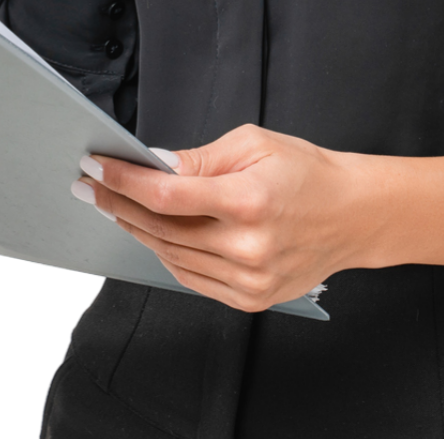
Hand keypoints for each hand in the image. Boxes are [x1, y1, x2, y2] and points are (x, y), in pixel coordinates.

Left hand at [75, 125, 380, 312]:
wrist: (353, 215)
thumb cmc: (306, 172)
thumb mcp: (254, 144)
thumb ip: (200, 158)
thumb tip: (154, 165)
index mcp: (248, 201)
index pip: (167, 194)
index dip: (124, 181)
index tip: (96, 167)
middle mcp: (248, 247)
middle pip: (162, 229)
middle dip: (119, 205)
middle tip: (90, 186)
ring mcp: (249, 280)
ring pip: (171, 257)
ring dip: (137, 231)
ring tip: (115, 208)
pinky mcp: (251, 299)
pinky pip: (192, 279)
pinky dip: (167, 255)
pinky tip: (152, 234)